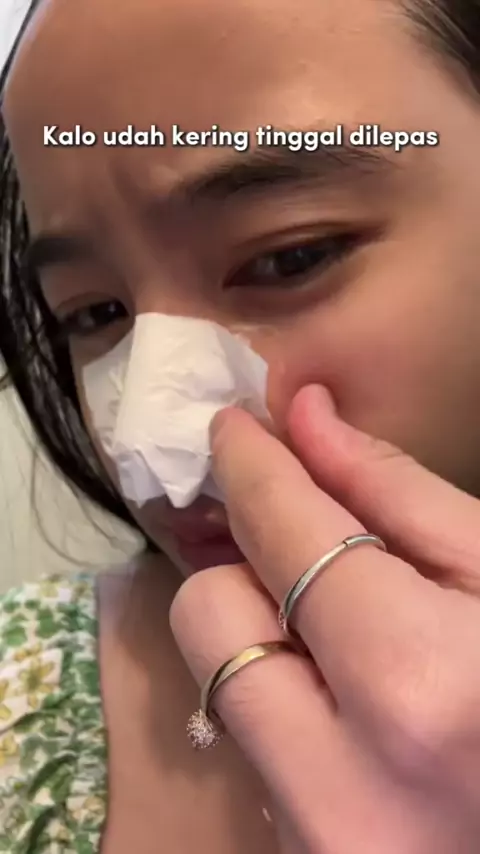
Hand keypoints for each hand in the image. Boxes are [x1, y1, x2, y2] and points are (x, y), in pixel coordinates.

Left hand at [170, 385, 479, 852]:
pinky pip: (249, 733)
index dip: (250, 466)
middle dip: (248, 561)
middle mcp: (336, 777)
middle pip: (207, 613)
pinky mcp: (295, 852)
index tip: (231, 425)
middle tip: (305, 543)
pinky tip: (345, 690)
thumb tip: (304, 418)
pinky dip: (281, 690)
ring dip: (260, 626)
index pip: (283, 536)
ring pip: (215, 677)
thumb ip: (397, 494)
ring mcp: (306, 832)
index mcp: (411, 683)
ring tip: (339, 625)